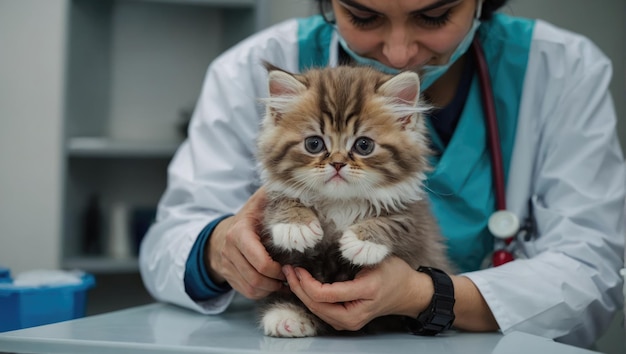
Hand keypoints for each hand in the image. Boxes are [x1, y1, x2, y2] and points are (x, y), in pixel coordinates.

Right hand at [207, 187, 284, 298]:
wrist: (219, 235)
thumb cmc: (248, 217)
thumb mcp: (258, 202)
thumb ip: (272, 194)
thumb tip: (291, 185)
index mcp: (239, 233)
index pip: (260, 260)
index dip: (277, 268)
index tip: (290, 264)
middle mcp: (229, 251)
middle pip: (256, 278)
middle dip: (277, 280)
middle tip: (291, 275)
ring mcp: (227, 266)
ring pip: (252, 288)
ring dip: (271, 288)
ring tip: (285, 281)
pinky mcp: (229, 278)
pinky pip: (247, 292)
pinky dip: (263, 292)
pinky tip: (274, 284)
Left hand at [282, 257, 433, 330]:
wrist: (408, 293)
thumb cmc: (394, 273)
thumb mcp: (375, 259)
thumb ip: (353, 255)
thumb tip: (325, 251)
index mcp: (363, 295)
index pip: (324, 295)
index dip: (306, 282)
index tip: (297, 266)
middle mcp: (354, 316)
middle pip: (316, 306)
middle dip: (298, 288)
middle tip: (287, 270)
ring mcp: (350, 322)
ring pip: (317, 311)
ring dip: (301, 294)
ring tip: (291, 276)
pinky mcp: (346, 321)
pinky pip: (323, 312)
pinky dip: (309, 299)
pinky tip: (302, 286)